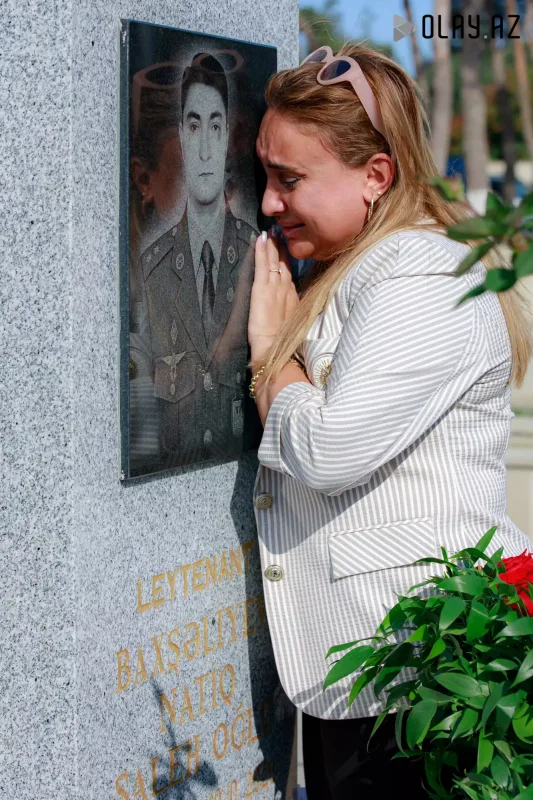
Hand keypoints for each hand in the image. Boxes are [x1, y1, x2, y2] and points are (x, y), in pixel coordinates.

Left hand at [248, 230, 298, 360]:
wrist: (274, 346)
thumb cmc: (283, 341)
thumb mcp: (294, 323)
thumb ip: (294, 311)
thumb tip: (294, 307)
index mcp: (293, 297)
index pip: (290, 272)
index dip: (288, 258)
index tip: (288, 246)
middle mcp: (286, 288)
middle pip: (284, 262)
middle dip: (281, 246)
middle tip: (280, 230)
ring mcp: (274, 286)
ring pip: (273, 260)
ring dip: (272, 243)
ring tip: (271, 230)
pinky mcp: (262, 288)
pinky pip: (262, 264)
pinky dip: (261, 250)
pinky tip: (260, 238)